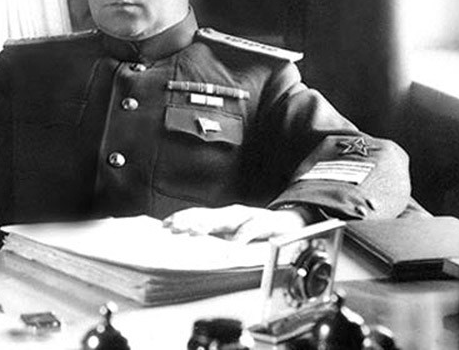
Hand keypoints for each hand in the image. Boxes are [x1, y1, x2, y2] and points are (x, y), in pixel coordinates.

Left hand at [162, 204, 306, 243]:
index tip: (164, 225)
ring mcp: (249, 217)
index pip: (198, 216)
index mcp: (224, 218)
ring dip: (209, 224)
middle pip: (207, 215)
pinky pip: (253, 230)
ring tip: (194, 232)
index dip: (181, 219)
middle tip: (173, 228)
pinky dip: (242, 237)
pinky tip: (233, 245)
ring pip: (226, 219)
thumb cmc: (260, 230)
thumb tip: (191, 244)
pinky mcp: (266, 223)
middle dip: (189, 221)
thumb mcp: (235, 235)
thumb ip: (216, 237)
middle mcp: (233, 215)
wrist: (294, 222)